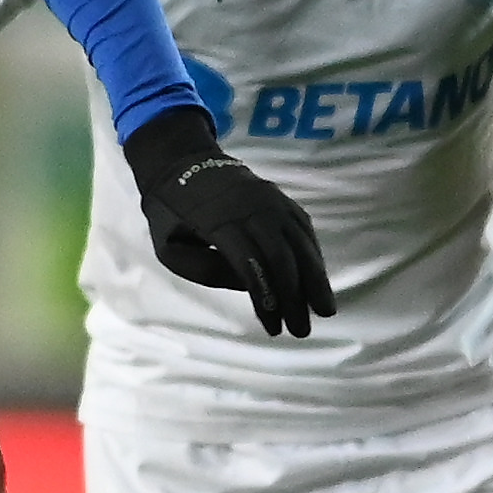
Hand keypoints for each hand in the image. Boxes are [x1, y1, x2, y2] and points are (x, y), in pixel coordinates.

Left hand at [120, 105, 335, 339]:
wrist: (181, 162)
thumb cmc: (170, 212)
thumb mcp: (168, 246)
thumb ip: (203, 269)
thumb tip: (248, 284)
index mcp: (220, 220)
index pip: (251, 264)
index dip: (266, 298)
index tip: (273, 327)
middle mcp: (253, 208)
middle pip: (283, 256)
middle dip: (295, 296)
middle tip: (302, 330)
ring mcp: (272, 201)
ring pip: (302, 242)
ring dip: (315, 279)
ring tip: (324, 310)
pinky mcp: (282, 200)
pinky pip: (304, 230)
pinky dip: (314, 256)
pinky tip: (318, 281)